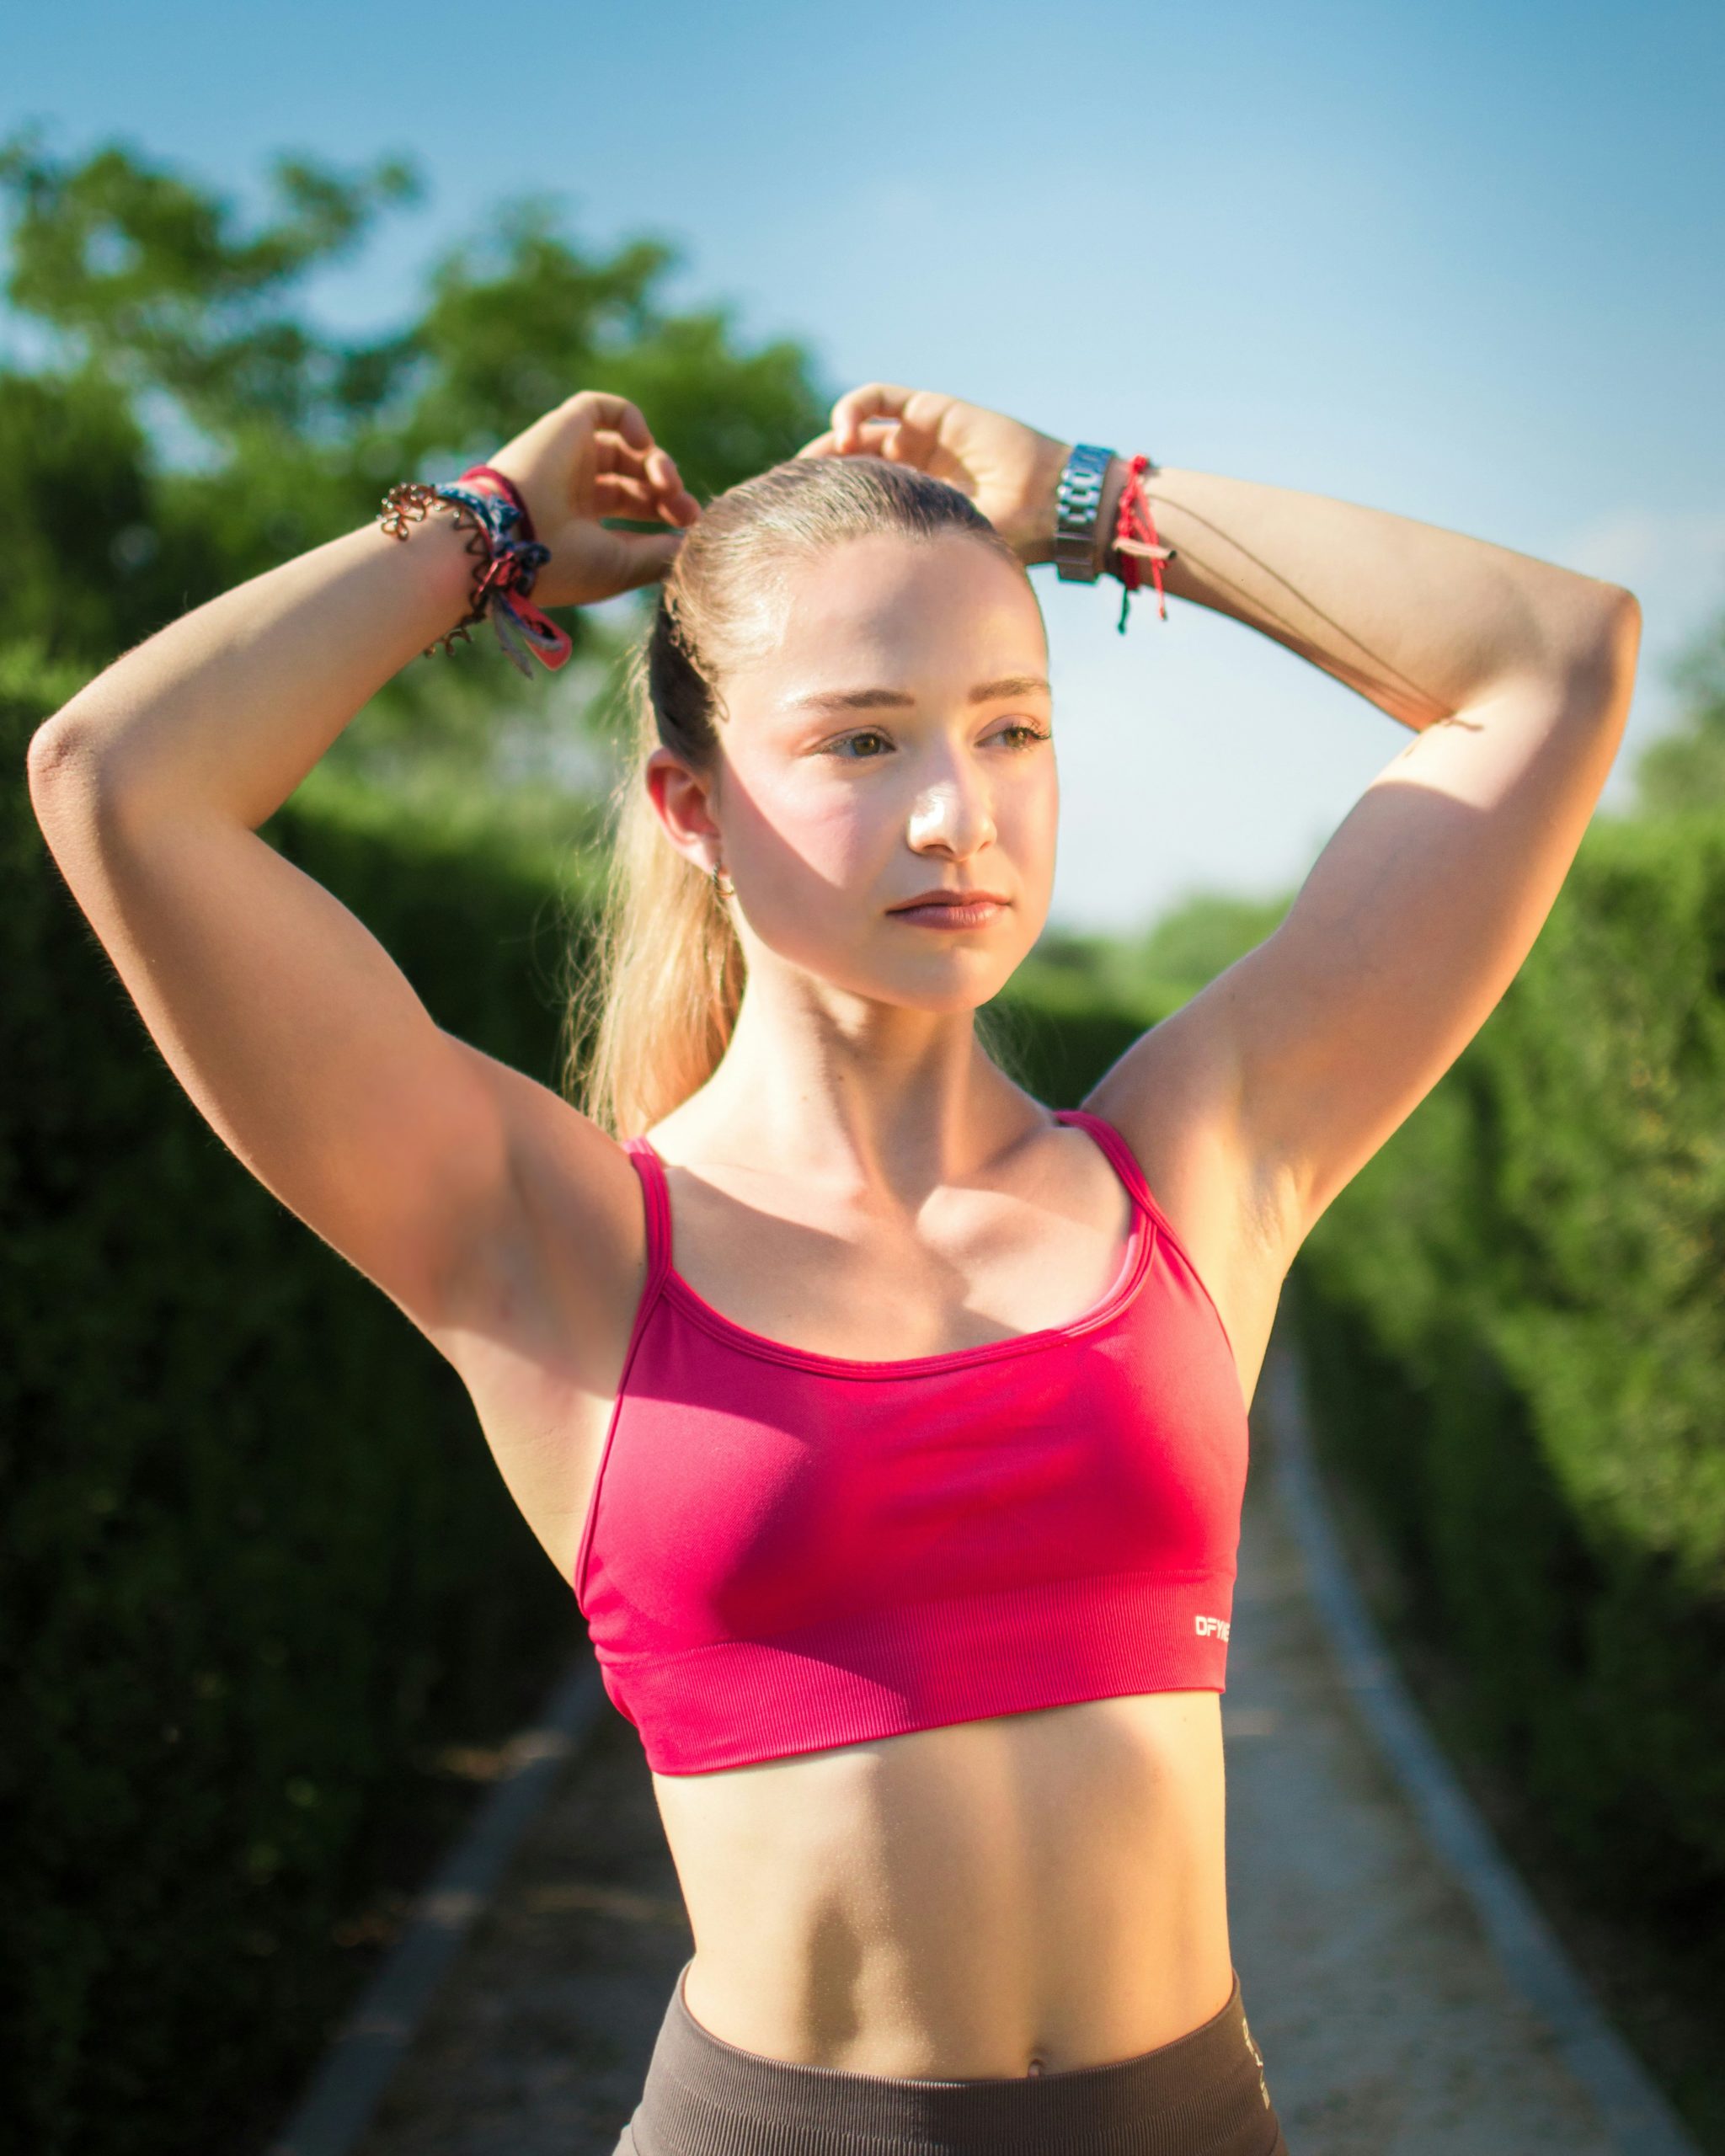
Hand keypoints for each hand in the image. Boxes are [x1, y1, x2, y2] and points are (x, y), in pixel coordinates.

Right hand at [485, 391, 700, 607]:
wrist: (507, 537)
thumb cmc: (561, 561)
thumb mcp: (621, 566)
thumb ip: (660, 553)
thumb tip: (692, 541)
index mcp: (582, 521)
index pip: (636, 506)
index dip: (669, 512)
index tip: (690, 526)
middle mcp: (574, 486)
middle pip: (637, 477)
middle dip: (669, 491)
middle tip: (684, 510)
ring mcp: (568, 456)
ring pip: (627, 447)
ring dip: (658, 463)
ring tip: (665, 483)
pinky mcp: (563, 427)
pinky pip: (603, 408)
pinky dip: (632, 420)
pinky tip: (643, 446)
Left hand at [798, 385, 1071, 564]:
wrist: (1049, 508)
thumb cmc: (1005, 541)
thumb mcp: (937, 556)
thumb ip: (899, 558)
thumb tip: (844, 597)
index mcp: (914, 505)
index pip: (858, 496)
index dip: (825, 502)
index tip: (795, 521)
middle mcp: (915, 469)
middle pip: (850, 462)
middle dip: (819, 473)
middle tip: (793, 490)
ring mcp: (921, 438)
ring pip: (858, 429)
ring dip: (830, 443)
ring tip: (817, 465)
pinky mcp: (931, 410)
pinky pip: (880, 398)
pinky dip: (854, 407)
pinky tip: (843, 435)